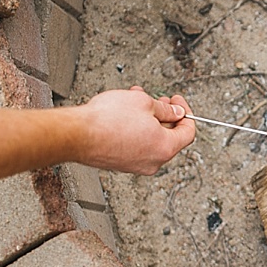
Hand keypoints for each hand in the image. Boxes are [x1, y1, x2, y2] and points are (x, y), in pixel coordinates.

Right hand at [70, 86, 196, 174]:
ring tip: (136, 103)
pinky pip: (137, 146)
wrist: (78, 134)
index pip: (188, 133)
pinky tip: (126, 115)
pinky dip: (136, 130)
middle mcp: (153, 162)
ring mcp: (136, 165)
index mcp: (165, 148)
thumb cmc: (108, 120)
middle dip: (165, 115)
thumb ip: (166, 109)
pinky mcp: (121, 164)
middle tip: (159, 101)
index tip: (178, 102)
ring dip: (148, 120)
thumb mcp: (144, 102)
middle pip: (170, 137)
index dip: (186, 113)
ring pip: (151, 140)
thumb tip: (175, 112)